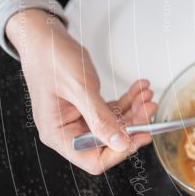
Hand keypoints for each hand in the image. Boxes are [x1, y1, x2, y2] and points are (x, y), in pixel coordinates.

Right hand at [6, 9, 156, 173]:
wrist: (44, 36)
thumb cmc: (51, 58)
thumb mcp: (80, 90)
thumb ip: (101, 119)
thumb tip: (120, 143)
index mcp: (58, 134)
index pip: (92, 159)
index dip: (119, 152)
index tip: (142, 136)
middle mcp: (66, 130)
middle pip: (107, 141)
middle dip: (132, 124)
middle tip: (150, 108)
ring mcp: (77, 118)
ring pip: (113, 123)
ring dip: (133, 109)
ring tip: (147, 94)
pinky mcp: (85, 106)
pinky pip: (111, 109)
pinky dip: (127, 99)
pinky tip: (139, 89)